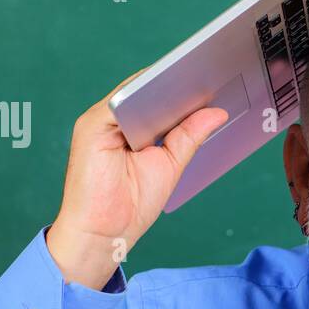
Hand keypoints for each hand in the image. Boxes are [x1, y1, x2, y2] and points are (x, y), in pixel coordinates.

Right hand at [47, 74, 228, 288]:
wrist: (103, 234)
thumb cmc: (129, 206)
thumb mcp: (170, 165)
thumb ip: (189, 136)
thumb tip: (216, 112)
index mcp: (130, 129)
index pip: (157, 100)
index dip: (184, 91)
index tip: (215, 81)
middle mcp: (113, 121)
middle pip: (146, 92)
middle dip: (177, 84)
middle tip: (213, 74)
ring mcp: (100, 121)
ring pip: (134, 92)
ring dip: (163, 86)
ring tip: (198, 80)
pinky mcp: (91, 125)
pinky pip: (120, 101)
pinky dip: (143, 96)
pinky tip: (169, 94)